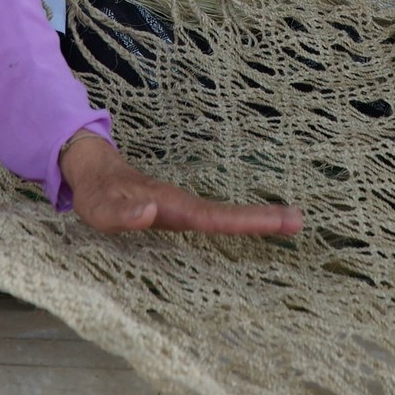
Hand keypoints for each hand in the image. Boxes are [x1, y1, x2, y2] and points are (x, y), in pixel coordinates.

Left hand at [60, 133, 303, 235]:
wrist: (93, 170)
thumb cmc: (96, 194)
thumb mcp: (100, 209)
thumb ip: (122, 214)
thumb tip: (150, 214)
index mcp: (170, 206)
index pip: (214, 217)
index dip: (246, 221)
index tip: (279, 220)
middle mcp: (183, 205)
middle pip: (229, 215)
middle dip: (264, 218)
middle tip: (300, 221)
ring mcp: (184, 207)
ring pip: (226, 215)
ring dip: (258, 218)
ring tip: (292, 221)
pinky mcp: (181, 211)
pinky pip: (216, 217)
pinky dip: (242, 220)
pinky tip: (257, 224)